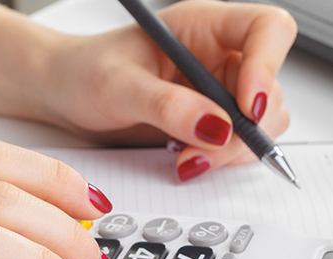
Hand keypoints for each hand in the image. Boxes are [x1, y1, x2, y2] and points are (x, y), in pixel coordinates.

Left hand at [37, 0, 297, 180]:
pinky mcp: (211, 125)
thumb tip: (215, 126)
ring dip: (232, 150)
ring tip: (185, 158)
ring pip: (261, 124)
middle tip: (204, 149)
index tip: (247, 107)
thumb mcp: (119, 86)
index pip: (267, 30)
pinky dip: (219, 160)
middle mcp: (220, 56)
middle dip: (244, 128)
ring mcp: (219, 93)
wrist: (63, 97)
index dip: (268, 66)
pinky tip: (185, 159)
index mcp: (204, 26)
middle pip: (269, 89)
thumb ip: (167, 105)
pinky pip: (238, 145)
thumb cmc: (83, 72)